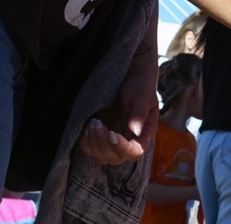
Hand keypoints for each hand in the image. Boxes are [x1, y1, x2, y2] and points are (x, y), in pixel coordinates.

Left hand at [79, 48, 159, 165]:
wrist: (128, 72)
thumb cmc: (140, 82)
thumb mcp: (141, 96)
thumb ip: (139, 113)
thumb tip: (135, 131)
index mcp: (144, 133)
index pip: (135, 152)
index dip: (123, 148)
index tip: (112, 134)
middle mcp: (129, 139)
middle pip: (116, 158)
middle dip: (104, 145)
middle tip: (97, 124)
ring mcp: (114, 138)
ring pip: (102, 156)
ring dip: (93, 144)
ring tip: (92, 123)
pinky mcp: (101, 134)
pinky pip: (91, 148)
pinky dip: (86, 142)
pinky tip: (86, 126)